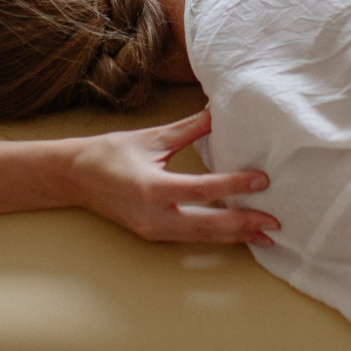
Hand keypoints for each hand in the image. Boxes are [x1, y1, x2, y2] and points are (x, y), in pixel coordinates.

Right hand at [66, 110, 279, 244]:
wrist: (74, 178)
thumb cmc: (109, 153)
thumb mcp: (151, 138)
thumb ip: (189, 129)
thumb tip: (219, 112)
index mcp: (152, 188)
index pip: (202, 189)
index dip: (234, 185)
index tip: (262, 180)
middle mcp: (154, 216)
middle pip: (207, 225)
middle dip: (243, 225)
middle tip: (275, 223)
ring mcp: (153, 230)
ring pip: (201, 237)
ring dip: (234, 236)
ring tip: (264, 235)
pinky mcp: (153, 234)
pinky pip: (190, 238)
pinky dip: (216, 236)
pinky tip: (235, 233)